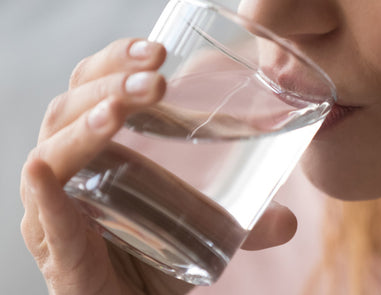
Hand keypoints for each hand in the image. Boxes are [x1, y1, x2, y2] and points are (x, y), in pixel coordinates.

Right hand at [20, 38, 296, 294]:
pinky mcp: (59, 250)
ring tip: (120, 110)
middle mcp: (72, 170)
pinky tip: (43, 171)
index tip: (159, 51)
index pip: (95, 87)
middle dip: (110, 84)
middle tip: (155, 78)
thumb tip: (288, 220)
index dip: (118, 62)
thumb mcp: (199, 229)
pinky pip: (45, 217)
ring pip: (55, 150)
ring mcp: (58, 208)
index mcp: (100, 150)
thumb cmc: (154, 258)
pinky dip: (44, 195)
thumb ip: (242, 222)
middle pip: (72, 107)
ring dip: (86, 125)